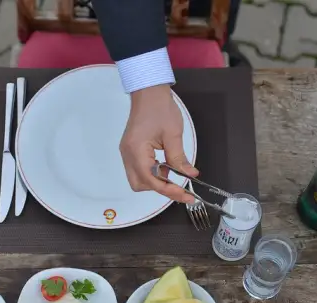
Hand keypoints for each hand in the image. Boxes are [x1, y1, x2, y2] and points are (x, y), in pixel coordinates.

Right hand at [119, 84, 198, 203]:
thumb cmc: (159, 108)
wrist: (148, 92)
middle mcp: (127, 154)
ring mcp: (127, 153)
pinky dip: (152, 172)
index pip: (151, 180)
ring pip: (138, 179)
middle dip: (158, 188)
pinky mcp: (130, 150)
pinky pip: (139, 169)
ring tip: (171, 171)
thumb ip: (179, 159)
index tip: (186, 195)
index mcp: (136, 150)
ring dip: (155, 180)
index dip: (169, 190)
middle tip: (178, 185)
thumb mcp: (173, 134)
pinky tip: (164, 165)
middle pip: (140, 184)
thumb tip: (189, 175)